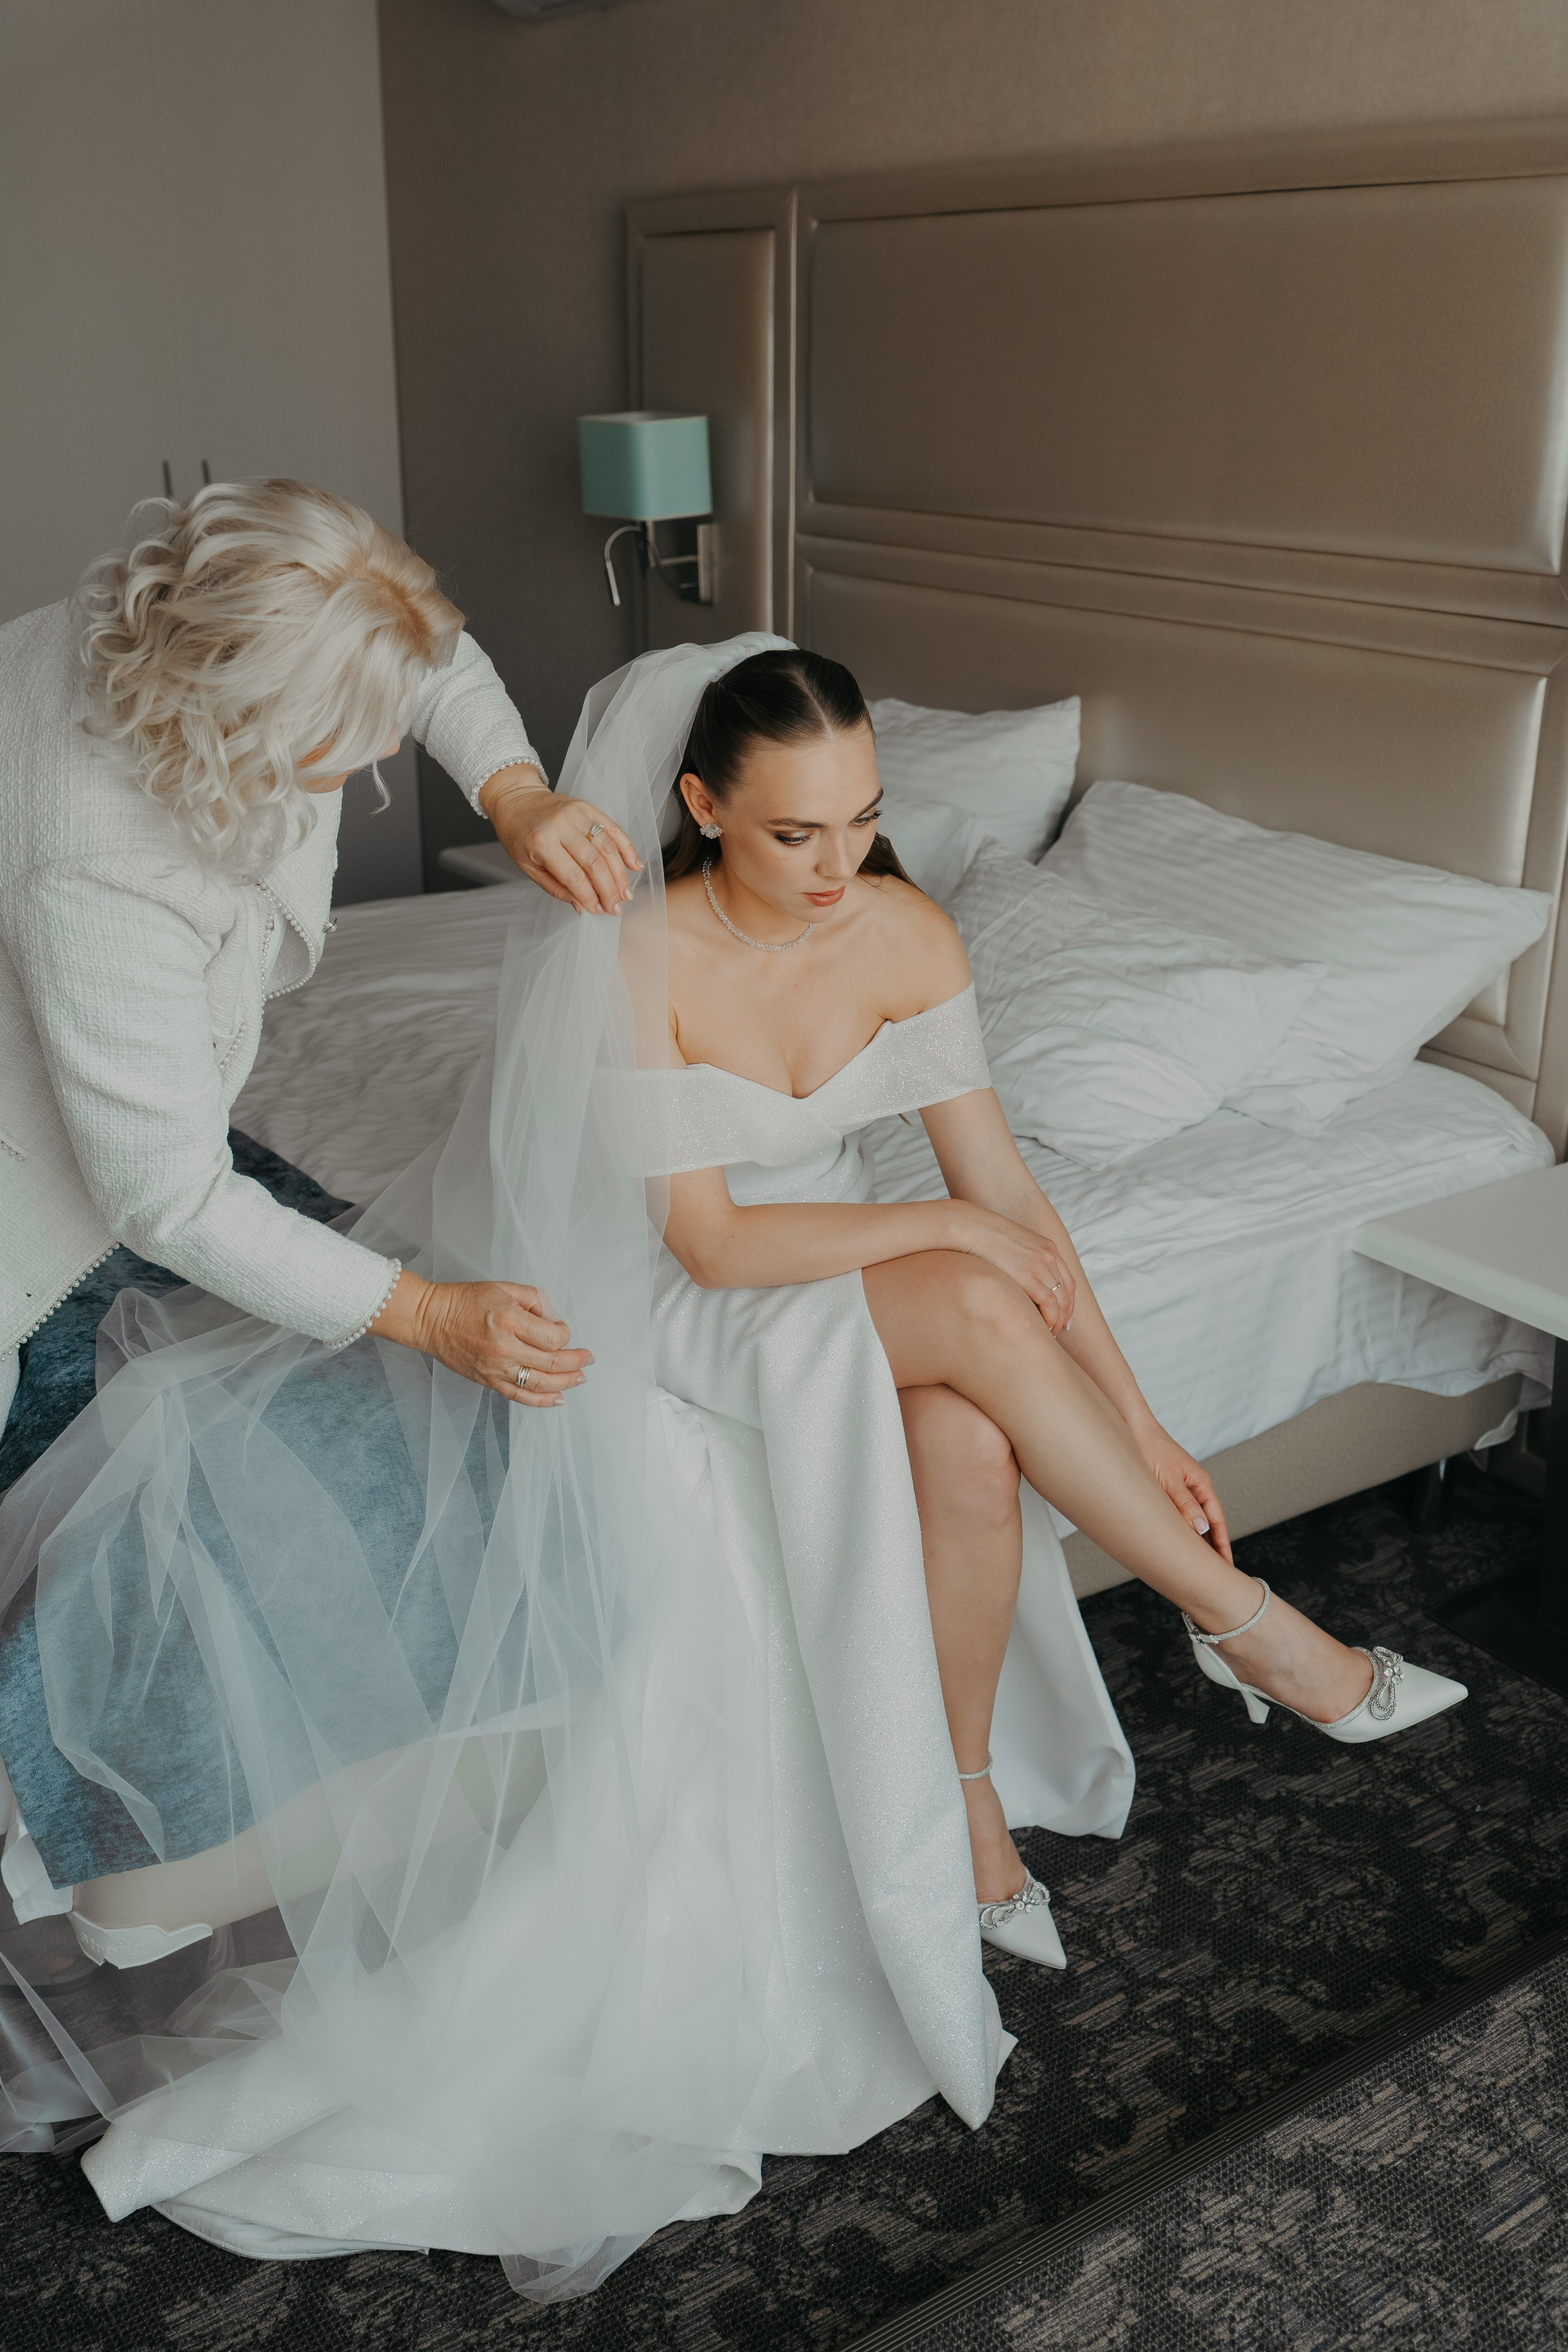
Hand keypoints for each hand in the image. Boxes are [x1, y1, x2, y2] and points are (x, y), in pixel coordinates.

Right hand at [370, 1271, 592, 1403]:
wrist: (430, 1319)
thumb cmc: (464, 1300)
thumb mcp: (504, 1288)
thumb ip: (535, 1299)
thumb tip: (555, 1319)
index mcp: (510, 1320)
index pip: (553, 1337)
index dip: (565, 1334)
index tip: (562, 1329)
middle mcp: (506, 1348)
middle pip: (552, 1362)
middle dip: (576, 1361)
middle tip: (588, 1358)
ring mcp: (496, 1368)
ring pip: (540, 1383)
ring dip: (566, 1382)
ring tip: (581, 1378)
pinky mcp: (488, 1381)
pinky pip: (520, 1397)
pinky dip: (542, 1401)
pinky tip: (559, 1399)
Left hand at [478, 764, 641, 914]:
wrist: (516, 800)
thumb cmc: (519, 835)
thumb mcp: (528, 867)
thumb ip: (556, 887)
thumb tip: (582, 906)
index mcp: (542, 842)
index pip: (573, 876)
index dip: (589, 896)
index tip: (598, 910)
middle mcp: (562, 825)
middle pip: (594, 863)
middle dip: (609, 890)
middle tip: (616, 908)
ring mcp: (577, 814)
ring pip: (608, 847)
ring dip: (620, 874)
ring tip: (626, 895)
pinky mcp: (588, 807)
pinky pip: (613, 828)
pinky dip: (627, 847)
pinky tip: (635, 865)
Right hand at [952, 1205, 1075, 1334]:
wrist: (971, 1227)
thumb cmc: (983, 1237)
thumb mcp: (1013, 1245)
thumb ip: (1023, 1260)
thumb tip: (1018, 1277)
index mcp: (1047, 1248)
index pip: (1068, 1280)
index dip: (1069, 1302)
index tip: (1064, 1316)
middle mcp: (1049, 1256)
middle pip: (1068, 1292)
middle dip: (1066, 1314)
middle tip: (1059, 1329)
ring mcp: (1040, 1265)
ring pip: (1061, 1300)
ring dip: (1058, 1320)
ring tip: (1049, 1332)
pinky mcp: (1028, 1275)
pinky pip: (1048, 1302)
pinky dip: (1049, 1318)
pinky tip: (1042, 1326)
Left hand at [1138, 1424, 1232, 1559]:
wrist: (1131, 1426)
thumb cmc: (1149, 1448)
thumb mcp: (1166, 1478)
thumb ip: (1183, 1503)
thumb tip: (1202, 1528)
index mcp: (1200, 1483)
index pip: (1216, 1520)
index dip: (1222, 1544)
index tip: (1227, 1566)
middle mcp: (1194, 1485)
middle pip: (1207, 1522)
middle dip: (1212, 1546)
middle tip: (1216, 1573)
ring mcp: (1181, 1486)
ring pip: (1192, 1519)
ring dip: (1196, 1539)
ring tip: (1198, 1564)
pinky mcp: (1166, 1486)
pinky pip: (1178, 1512)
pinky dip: (1181, 1528)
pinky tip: (1177, 1540)